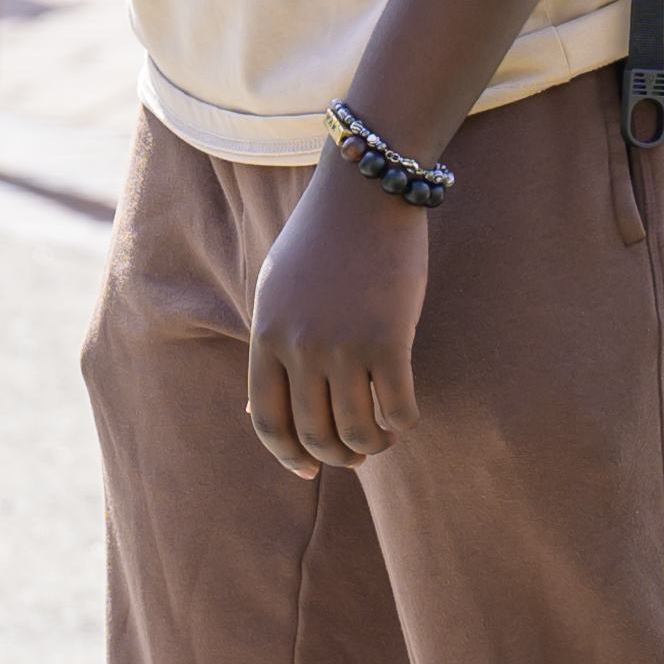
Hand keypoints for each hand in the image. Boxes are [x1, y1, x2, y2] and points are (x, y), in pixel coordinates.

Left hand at [242, 167, 430, 474]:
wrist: (365, 194)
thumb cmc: (322, 241)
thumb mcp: (277, 292)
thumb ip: (271, 347)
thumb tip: (256, 408)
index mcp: (267, 335)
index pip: (267, 421)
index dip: (288, 456)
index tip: (310, 469)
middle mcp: (299, 346)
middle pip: (313, 435)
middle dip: (337, 457)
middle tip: (358, 455)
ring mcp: (342, 344)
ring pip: (356, 431)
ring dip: (374, 446)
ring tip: (385, 437)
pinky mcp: (388, 338)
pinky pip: (397, 408)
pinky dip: (404, 423)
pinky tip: (407, 415)